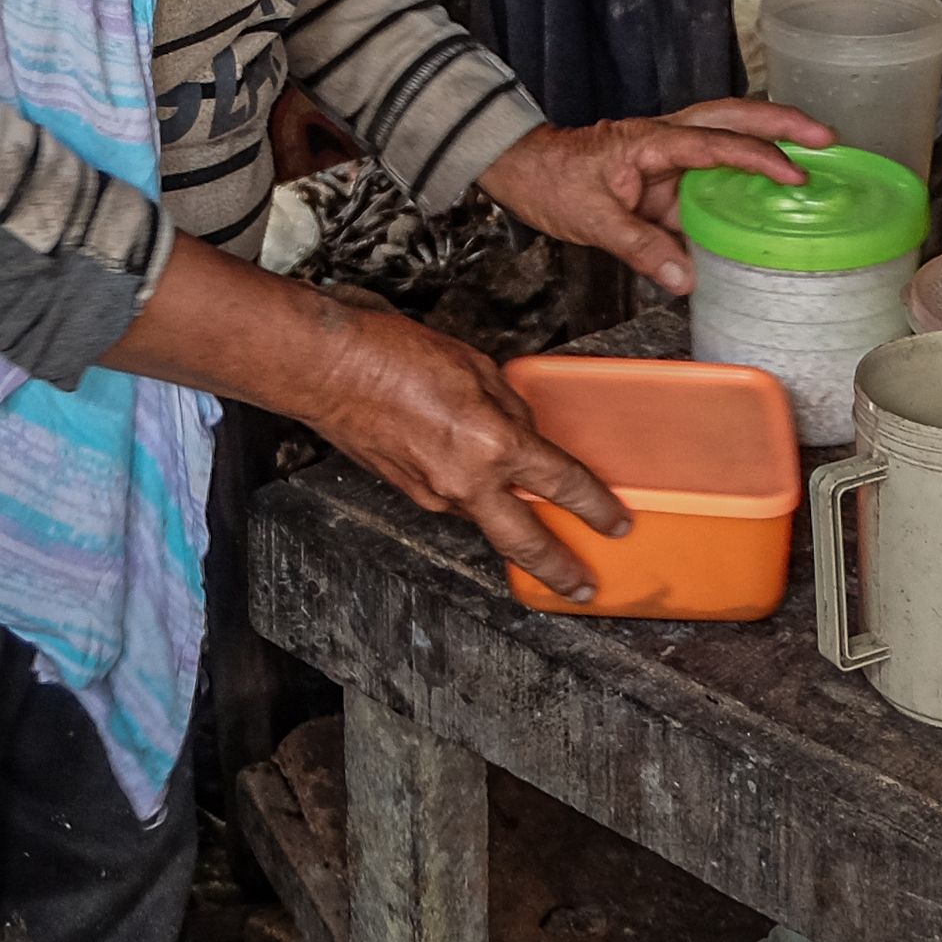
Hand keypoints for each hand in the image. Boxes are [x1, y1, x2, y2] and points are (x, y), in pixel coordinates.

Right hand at [298, 295, 634, 601]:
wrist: (325, 369)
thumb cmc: (393, 354)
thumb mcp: (475, 366)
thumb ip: (510, 407)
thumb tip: (525, 433)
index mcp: (492, 443)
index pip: (561, 484)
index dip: (596, 506)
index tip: (615, 523)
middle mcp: (466, 480)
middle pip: (525, 541)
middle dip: (559, 569)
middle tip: (582, 588)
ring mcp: (433, 494)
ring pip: (485, 518)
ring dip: (509, 522)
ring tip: (530, 521)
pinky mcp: (408, 493)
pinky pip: (453, 501)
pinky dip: (471, 496)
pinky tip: (471, 476)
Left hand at [473, 97, 832, 297]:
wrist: (524, 168)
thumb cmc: (552, 181)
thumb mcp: (591, 219)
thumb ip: (638, 246)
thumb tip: (686, 277)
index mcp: (650, 141)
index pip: (713, 143)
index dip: (756, 158)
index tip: (793, 176)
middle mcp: (665, 138)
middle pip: (733, 117)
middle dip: (783, 124)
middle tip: (828, 137)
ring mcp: (668, 153)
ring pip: (728, 135)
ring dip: (771, 140)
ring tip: (818, 155)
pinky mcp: (666, 172)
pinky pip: (714, 170)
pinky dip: (745, 175)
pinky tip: (771, 196)